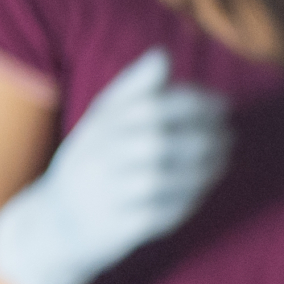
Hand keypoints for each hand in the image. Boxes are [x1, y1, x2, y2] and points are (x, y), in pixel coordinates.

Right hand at [0, 47, 228, 283]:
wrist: (54, 223)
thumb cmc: (91, 162)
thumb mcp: (102, 120)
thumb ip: (133, 88)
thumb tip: (163, 55)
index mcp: (98, 128)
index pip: (150, 108)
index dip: (193, 105)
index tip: (223, 106)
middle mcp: (99, 159)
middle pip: (157, 143)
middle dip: (202, 138)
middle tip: (229, 136)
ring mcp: (106, 194)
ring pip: (159, 179)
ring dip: (200, 170)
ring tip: (223, 161)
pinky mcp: (116, 228)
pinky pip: (156, 214)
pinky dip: (184, 202)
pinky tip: (203, 191)